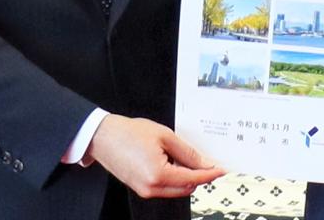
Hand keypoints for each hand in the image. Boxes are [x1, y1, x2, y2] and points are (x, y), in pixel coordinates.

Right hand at [86, 114, 225, 198]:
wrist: (103, 137)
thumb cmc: (128, 133)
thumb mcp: (164, 136)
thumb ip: (187, 152)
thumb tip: (204, 163)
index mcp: (158, 175)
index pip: (193, 179)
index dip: (209, 174)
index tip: (220, 170)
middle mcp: (151, 188)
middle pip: (186, 188)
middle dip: (199, 176)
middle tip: (207, 162)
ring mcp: (145, 190)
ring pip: (176, 190)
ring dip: (186, 177)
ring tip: (185, 158)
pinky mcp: (141, 188)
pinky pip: (165, 188)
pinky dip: (174, 178)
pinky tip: (173, 163)